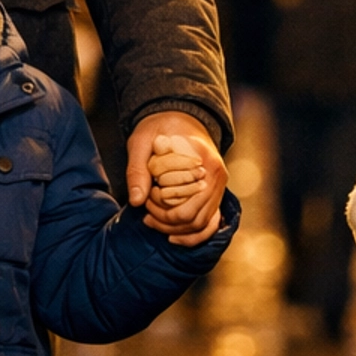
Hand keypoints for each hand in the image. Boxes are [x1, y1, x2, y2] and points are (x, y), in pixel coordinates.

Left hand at [126, 112, 224, 244]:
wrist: (180, 118)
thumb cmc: (159, 128)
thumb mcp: (142, 141)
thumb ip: (137, 170)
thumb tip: (136, 201)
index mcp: (204, 162)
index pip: (186, 203)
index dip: (161, 209)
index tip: (144, 200)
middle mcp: (217, 177)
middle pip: (195, 218)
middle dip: (166, 223)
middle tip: (146, 215)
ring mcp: (219, 187)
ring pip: (202, 225)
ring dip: (176, 230)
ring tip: (152, 221)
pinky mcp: (215, 194)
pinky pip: (210, 224)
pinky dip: (193, 236)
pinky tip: (172, 237)